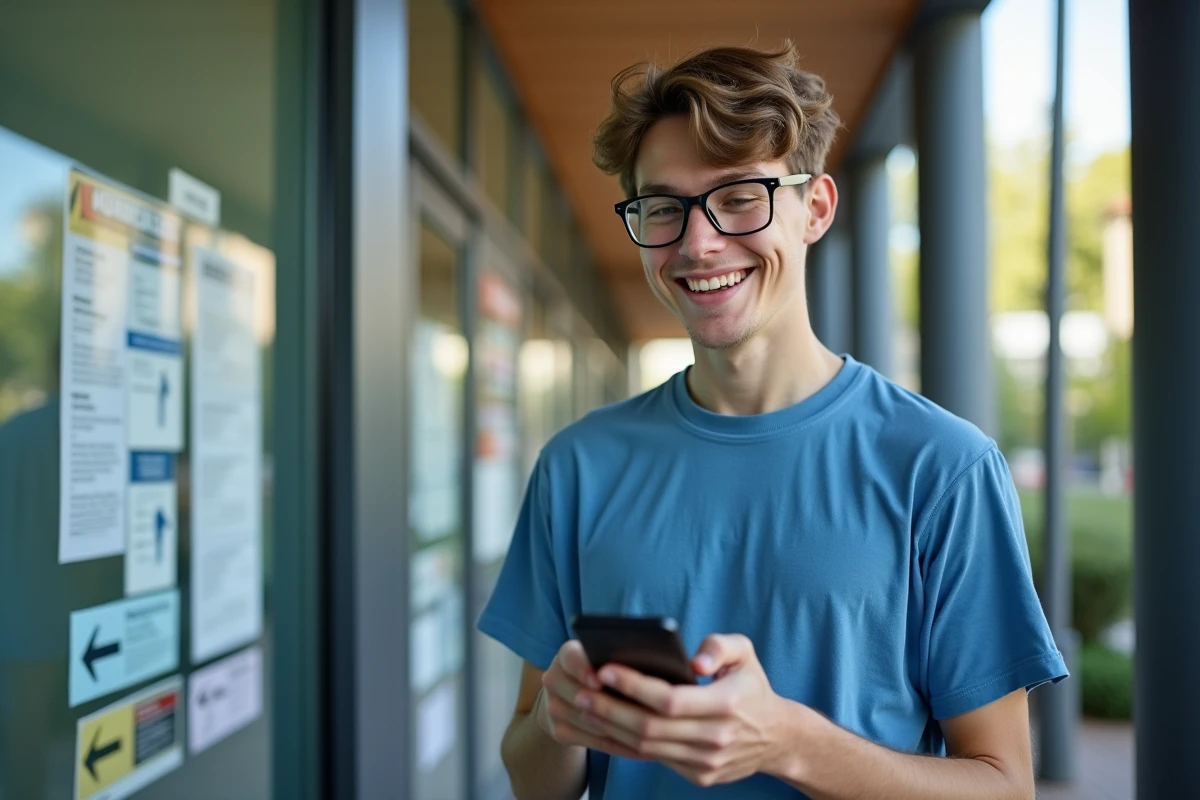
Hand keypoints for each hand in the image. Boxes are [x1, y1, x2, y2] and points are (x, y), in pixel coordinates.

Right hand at [537, 640, 645, 759]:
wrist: (569, 694)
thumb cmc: (601, 669)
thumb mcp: (605, 657)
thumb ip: (619, 658)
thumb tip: (650, 661)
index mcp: (566, 655)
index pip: (572, 659)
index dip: (585, 670)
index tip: (600, 680)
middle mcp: (554, 679)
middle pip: (579, 695)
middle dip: (609, 706)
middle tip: (641, 715)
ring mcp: (553, 707)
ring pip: (589, 722)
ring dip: (620, 730)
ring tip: (649, 734)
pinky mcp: (558, 731)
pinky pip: (592, 742)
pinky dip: (618, 745)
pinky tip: (641, 747)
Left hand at [578, 633, 792, 786]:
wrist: (776, 737)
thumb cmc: (751, 687)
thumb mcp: (746, 653)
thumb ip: (721, 645)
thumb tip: (695, 661)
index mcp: (727, 704)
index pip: (670, 700)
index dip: (633, 686)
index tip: (605, 670)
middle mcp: (716, 737)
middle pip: (650, 728)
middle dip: (610, 709)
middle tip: (580, 691)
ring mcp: (706, 762)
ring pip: (647, 748)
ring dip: (610, 728)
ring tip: (583, 707)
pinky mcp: (699, 775)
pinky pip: (653, 760)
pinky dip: (624, 744)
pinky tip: (603, 728)